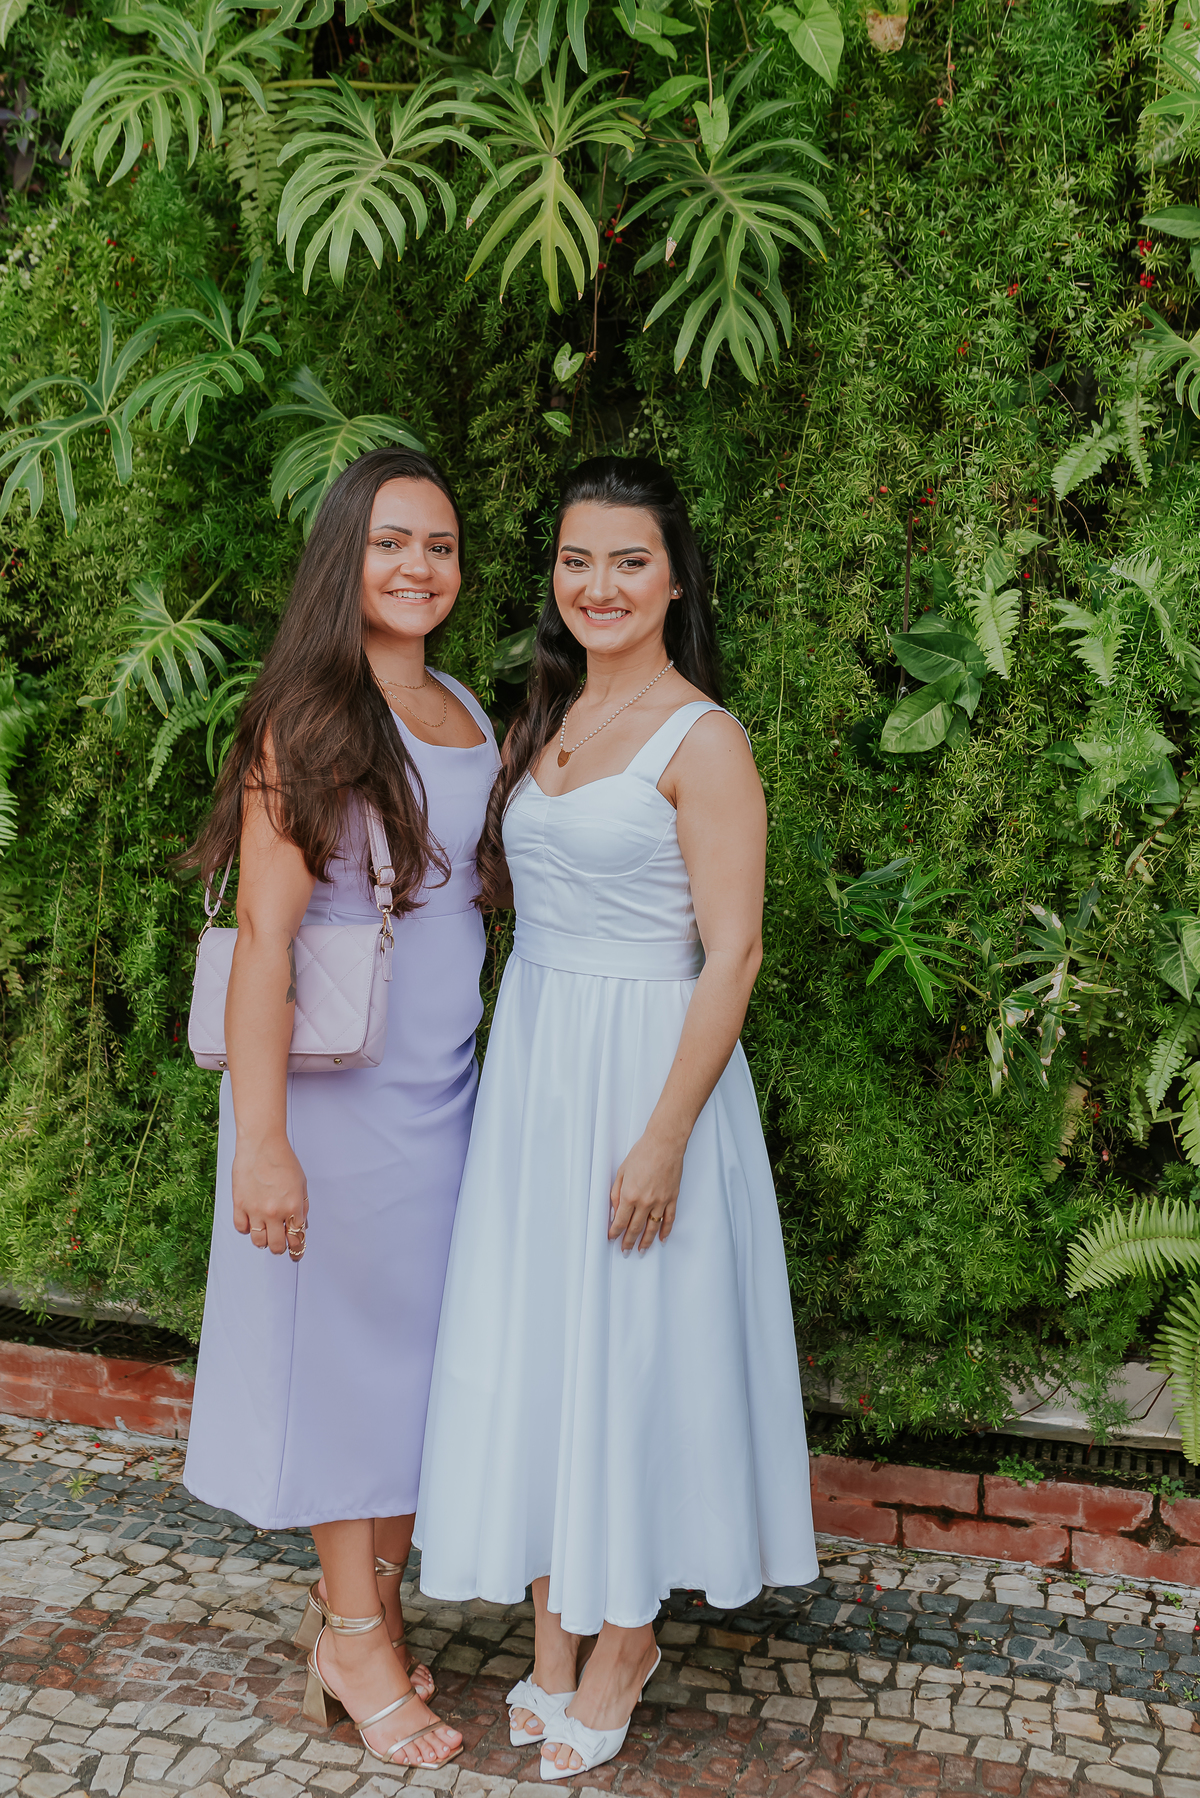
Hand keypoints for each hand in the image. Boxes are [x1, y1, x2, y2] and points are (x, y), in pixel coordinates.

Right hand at [232, 1135, 307, 1255]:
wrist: (261, 1144)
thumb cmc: (282, 1159)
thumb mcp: (301, 1183)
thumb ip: (303, 1207)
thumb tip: (302, 1225)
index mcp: (293, 1206)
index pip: (297, 1237)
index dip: (298, 1248)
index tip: (297, 1252)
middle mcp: (274, 1212)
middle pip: (277, 1246)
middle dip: (281, 1248)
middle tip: (281, 1245)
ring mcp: (255, 1210)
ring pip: (258, 1242)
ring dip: (264, 1242)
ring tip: (266, 1235)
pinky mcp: (240, 1204)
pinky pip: (241, 1229)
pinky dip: (247, 1230)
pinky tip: (252, 1223)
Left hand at [608, 1130, 683, 1252]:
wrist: (665, 1144)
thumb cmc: (642, 1153)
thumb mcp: (621, 1172)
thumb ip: (616, 1193)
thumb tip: (615, 1210)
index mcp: (630, 1195)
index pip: (620, 1221)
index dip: (615, 1232)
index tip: (612, 1238)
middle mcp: (645, 1202)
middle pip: (635, 1228)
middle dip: (628, 1241)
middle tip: (625, 1251)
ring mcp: (660, 1202)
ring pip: (652, 1228)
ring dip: (646, 1242)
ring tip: (641, 1251)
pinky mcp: (672, 1198)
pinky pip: (669, 1219)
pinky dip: (665, 1231)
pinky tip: (662, 1239)